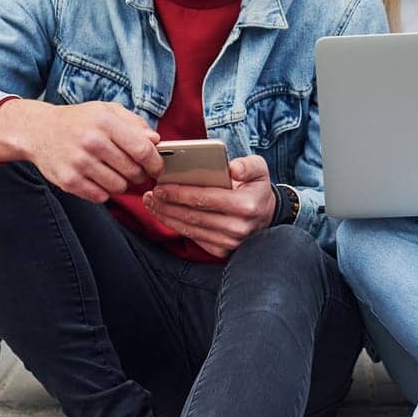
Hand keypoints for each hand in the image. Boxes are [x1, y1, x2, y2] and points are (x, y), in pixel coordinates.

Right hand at [0, 98, 161, 201]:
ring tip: (114, 172)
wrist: (38, 131)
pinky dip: (104, 191)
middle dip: (139, 174)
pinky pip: (101, 196)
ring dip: (122, 183)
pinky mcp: (69, 181)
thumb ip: (134, 123)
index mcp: (104, 122)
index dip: (155, 163)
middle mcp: (91, 142)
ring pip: (118, 187)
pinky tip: (98, 178)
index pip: (142, 150)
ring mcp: (79, 163)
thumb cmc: (78, 120)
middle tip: (134, 170)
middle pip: (132, 171)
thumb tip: (156, 141)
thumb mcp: (106, 111)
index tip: (157, 168)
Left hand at [142, 155, 276, 258]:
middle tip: (150, 194)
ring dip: (167, 216)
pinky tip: (164, 215)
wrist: (267, 215)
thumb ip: (248, 165)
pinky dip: (177, 227)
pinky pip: (194, 238)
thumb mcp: (259, 169)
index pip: (206, 198)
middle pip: (194, 216)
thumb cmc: (257, 188)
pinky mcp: (222, 251)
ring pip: (191, 229)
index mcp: (246, 205)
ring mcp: (230, 242)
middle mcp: (238, 227)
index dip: (180, 193)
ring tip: (152, 204)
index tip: (161, 187)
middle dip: (168, 205)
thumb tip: (233, 168)